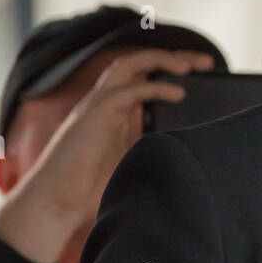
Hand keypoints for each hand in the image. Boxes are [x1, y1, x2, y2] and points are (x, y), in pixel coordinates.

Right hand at [0, 48, 215, 262]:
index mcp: (113, 112)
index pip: (142, 77)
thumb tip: (188, 149)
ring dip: (162, 59)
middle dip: (174, 57)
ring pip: (129, 65)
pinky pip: (128, 89)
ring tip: (191, 66)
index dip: (169, 70)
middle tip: (207, 62)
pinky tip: (178, 94)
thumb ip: (151, 148)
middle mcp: (103, 102)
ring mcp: (97, 105)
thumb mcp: (130, 163)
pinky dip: (155, 87)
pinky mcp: (96, 114)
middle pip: (139, 63)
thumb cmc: (87, 191)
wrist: (54, 205)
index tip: (200, 73)